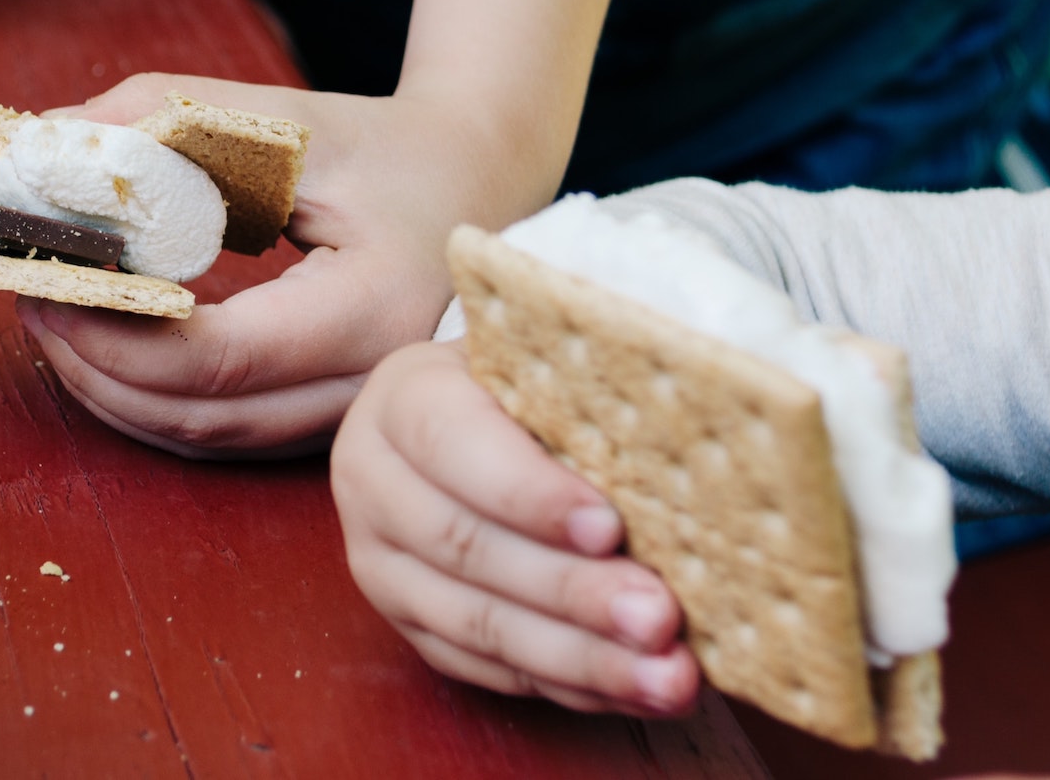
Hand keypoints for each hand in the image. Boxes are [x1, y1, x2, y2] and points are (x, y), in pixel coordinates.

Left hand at [15, 72, 554, 456]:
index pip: (217, 360)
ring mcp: (352, 416)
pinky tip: (106, 347)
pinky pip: (225, 435)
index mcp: (373, 310)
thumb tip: (49, 143)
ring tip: (51, 317)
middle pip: (200, 417)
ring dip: (112, 390)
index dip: (114, 333)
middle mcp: (369, 386)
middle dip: (94, 366)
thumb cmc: (391, 148)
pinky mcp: (328, 420)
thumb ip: (170, 118)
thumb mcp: (289, 119)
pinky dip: (152, 400)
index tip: (46, 278)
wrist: (484, 184)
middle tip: (28, 294)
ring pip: (206, 440)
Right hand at [332, 340, 699, 713]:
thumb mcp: (539, 362)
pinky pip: (489, 670)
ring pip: (477, 625)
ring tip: (665, 676)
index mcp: (401, 399)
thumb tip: (676, 448)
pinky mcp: (411, 626)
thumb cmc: (527, 380)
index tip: (610, 527)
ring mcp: (382, 564)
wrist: (466, 414)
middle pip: (467, 548)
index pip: (454, 446)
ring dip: (580, 658)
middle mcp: (373, 483)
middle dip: (571, 591)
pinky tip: (634, 688)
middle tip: (658, 616)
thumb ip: (580, 395)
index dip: (530, 493)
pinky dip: (569, 685)